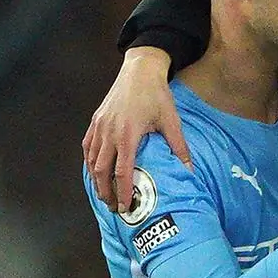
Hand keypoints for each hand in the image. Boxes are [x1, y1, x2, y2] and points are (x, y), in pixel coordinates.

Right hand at [82, 47, 191, 212]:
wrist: (140, 70)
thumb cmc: (157, 94)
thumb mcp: (171, 121)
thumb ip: (179, 147)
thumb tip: (189, 171)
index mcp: (128, 134)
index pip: (122, 171)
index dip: (122, 191)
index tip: (124, 207)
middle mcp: (109, 132)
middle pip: (101, 170)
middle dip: (106, 192)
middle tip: (114, 207)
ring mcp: (100, 126)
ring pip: (91, 160)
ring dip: (96, 180)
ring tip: (104, 194)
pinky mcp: (96, 121)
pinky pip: (88, 147)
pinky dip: (90, 163)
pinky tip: (95, 173)